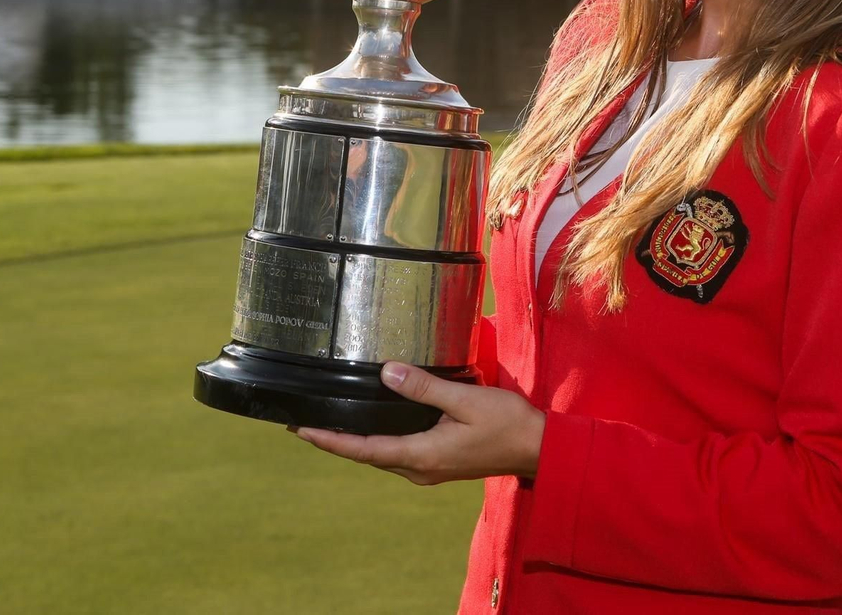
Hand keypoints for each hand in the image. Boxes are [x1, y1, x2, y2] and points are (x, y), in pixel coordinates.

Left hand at [292, 362, 544, 484]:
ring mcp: (430, 468)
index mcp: (422, 455)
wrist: (538, 449)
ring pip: (382, 455)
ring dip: (355, 442)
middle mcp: (420, 468)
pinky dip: (378, 440)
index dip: (331, 440)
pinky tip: (374, 426)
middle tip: (304, 423)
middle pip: (367, 455)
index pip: (364, 449)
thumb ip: (425, 388)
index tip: (302, 430)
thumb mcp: (466, 401)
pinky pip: (398, 452)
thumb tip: (388, 373)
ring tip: (330, 424)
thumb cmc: (507, 424)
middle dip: (336, 440)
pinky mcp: (439, 462)